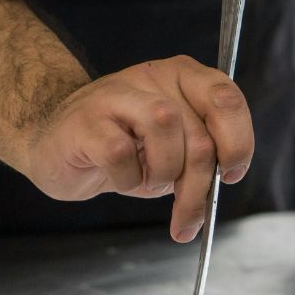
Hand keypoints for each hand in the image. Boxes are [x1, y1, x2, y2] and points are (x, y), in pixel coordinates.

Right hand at [24, 55, 254, 242]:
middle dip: (198, 187)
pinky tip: (117, 177)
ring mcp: (117, 94)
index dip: (238, 143)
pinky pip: (121, 155)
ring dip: (162, 174)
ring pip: (165, 131)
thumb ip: (202, 157)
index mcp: (184, 78)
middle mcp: (154, 77)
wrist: (57, 143)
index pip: (227, 100)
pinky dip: (126, 179)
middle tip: (187, 217)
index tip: (232, 176)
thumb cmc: (123, 148)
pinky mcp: (86, 119)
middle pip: (199, 134)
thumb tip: (226, 179)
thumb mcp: (173, 151)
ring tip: (145, 181)